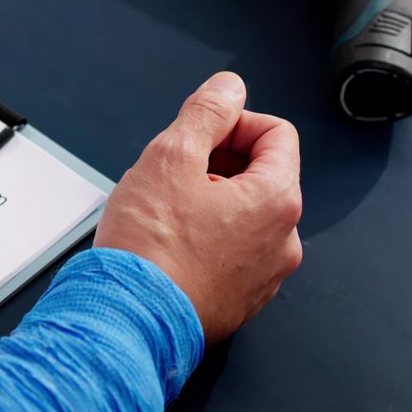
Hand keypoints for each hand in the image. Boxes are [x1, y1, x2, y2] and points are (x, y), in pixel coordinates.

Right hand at [95, 72, 302, 342]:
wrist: (129, 321)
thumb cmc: (147, 251)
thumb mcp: (170, 157)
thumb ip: (206, 113)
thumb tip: (229, 89)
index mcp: (276, 200)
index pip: (277, 133)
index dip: (233, 124)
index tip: (200, 137)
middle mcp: (283, 241)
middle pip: (261, 175)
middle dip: (218, 166)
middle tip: (173, 177)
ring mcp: (265, 276)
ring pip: (244, 217)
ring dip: (210, 204)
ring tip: (167, 216)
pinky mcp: (241, 302)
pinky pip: (233, 255)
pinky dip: (207, 242)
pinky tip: (170, 247)